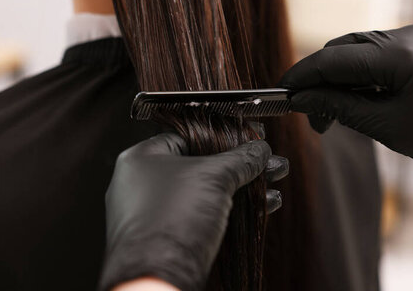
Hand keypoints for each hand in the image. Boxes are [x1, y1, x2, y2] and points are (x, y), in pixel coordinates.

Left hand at [99, 133, 288, 290]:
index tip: (248, 137)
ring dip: (242, 187)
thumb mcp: (213, 177)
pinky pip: (203, 215)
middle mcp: (142, 183)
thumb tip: (258, 150)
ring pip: (206, 191)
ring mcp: (154, 212)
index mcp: (141, 158)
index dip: (224, 136)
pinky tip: (261, 206)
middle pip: (201, 164)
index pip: (189, 136)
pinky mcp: (168, 238)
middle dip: (241, 164)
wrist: (157, 280)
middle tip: (266, 162)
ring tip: (271, 184)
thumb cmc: (170, 223)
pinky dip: (231, 209)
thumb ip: (240, 159)